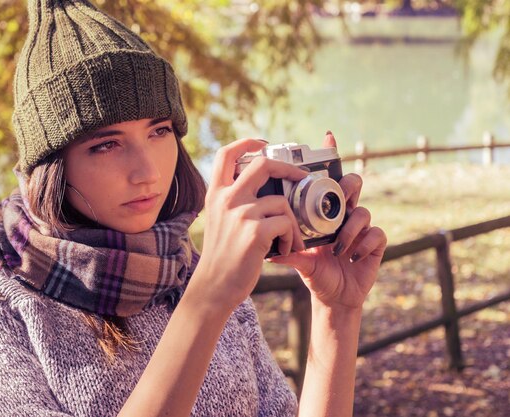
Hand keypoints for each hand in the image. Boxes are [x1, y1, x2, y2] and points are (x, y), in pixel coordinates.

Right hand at [193, 138, 307, 311]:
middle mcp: (226, 200)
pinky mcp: (255, 232)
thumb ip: (233, 202)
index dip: (247, 142)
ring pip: (282, 202)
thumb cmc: (222, 257)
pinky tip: (287, 249)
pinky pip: (286, 224)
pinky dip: (292, 237)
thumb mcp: (219, 221)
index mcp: (216, 194)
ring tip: (291, 239)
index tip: (263, 144)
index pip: (226, 154)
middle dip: (288, 168)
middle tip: (300, 177)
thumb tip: (262, 189)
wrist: (214, 287)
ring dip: (293, 221)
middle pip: (262, 165)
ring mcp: (241, 215)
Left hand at [270, 132, 386, 310]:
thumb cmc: (315, 272)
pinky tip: (350, 257)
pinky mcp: (375, 243)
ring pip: (363, 210)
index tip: (327, 136)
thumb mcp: (298, 260)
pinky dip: (362, 244)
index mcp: (323, 212)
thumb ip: (287, 252)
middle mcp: (343, 214)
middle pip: (353, 184)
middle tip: (339, 200)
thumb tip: (268, 249)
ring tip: (336, 248)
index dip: (331, 157)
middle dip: (347, 187)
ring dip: (349, 229)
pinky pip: (376, 234)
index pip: (328, 179)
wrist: (334, 298)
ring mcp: (361, 227)